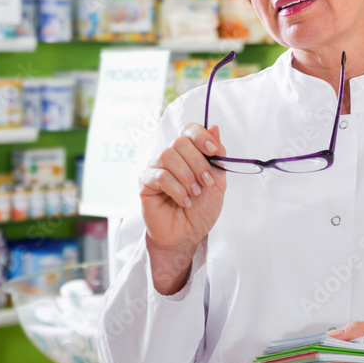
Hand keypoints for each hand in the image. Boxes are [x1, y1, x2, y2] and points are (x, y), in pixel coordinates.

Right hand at [139, 123, 226, 292]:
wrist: (189, 234)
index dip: (201, 136)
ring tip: (194, 194)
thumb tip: (215, 128)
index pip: (189, 130)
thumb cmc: (201, 209)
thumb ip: (217, 157)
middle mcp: (169, 157)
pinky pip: (160, 176)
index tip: (214, 151)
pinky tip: (184, 201)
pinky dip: (177, 189)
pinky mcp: (145, 184)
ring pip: (168, 156)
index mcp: (187, 153)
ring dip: (187, 176)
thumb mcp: (218, 182)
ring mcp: (155, 169)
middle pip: (179, 142)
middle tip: (206, 182)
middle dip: (198, 163)